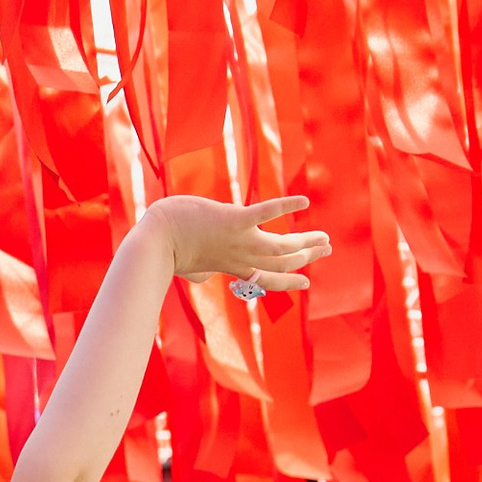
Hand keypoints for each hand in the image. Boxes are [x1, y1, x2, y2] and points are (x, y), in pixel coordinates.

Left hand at [149, 194, 330, 292]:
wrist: (154, 241)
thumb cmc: (167, 249)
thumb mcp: (188, 266)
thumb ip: (199, 271)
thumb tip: (199, 276)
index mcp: (232, 266)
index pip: (267, 278)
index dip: (289, 281)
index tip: (306, 280)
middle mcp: (240, 256)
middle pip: (282, 262)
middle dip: (307, 256)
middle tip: (327, 248)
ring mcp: (239, 239)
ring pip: (282, 246)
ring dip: (306, 241)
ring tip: (324, 237)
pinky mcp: (233, 219)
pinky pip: (265, 212)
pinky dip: (286, 206)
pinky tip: (304, 200)